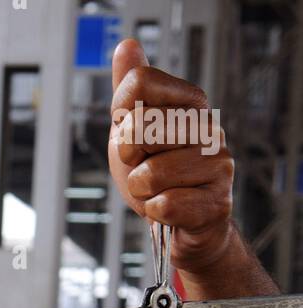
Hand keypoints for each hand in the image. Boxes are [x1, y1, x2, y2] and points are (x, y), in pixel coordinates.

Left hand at [107, 37, 234, 275]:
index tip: (133, 140)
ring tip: (158, 192)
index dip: (122, 117)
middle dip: (129, 160)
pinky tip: (168, 210)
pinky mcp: (216, 203)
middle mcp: (209, 127)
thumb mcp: (133, 132)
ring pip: (150, 173)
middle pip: (141, 126)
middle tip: (145, 171)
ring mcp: (218, 165)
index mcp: (190, 102)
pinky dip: (155, 213)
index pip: (139, 83)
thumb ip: (129, 91)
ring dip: (141, 192)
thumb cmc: (158, 178)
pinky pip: (164, 205)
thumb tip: (126, 47)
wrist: (181, 227)